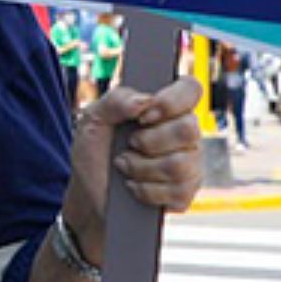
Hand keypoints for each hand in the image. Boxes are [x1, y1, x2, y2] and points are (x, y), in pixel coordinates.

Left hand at [62, 78, 204, 259]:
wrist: (89, 192)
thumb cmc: (95, 151)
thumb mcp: (93, 119)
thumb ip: (115, 100)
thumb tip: (143, 100)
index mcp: (166, 107)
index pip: (191, 88)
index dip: (172, 100)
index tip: (144, 116)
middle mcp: (184, 133)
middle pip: (189, 129)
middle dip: (150, 141)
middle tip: (130, 144)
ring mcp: (189, 163)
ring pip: (180, 163)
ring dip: (142, 167)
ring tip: (125, 166)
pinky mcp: (185, 192)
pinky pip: (178, 191)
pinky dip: (147, 190)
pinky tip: (134, 186)